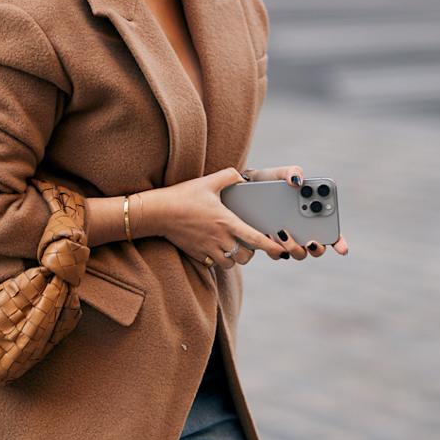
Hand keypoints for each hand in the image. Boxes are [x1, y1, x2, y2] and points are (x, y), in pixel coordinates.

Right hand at [142, 168, 284, 268]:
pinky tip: (217, 248)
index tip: (280, 250)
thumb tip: (241, 176)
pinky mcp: (197, 254)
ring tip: (233, 247)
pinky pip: (214, 263)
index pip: (256, 239)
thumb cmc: (183, 195)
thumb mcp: (207, 182)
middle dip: (251, 252)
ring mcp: (208, 248)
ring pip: (231, 263)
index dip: (271, 246)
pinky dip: (219, 259)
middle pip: (246, 256)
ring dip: (235, 257)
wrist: (158, 212)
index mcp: (226, 221)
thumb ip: (228, 177)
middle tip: (249, 243)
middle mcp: (220, 238)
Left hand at [242, 163, 349, 259]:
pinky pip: (276, 253)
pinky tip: (269, 235)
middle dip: (316, 247)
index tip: (342, 249)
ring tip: (283, 233)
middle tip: (310, 240)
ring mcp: (287, 240)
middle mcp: (302, 231)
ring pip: (297, 253)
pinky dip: (275, 248)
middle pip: (316, 248)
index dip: (339, 242)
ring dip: (294, 247)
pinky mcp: (270, 245)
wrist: (241, 190)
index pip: (330, 231)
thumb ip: (291, 173)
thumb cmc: (266, 181)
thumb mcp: (278, 174)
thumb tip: (297, 181)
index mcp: (310, 214)